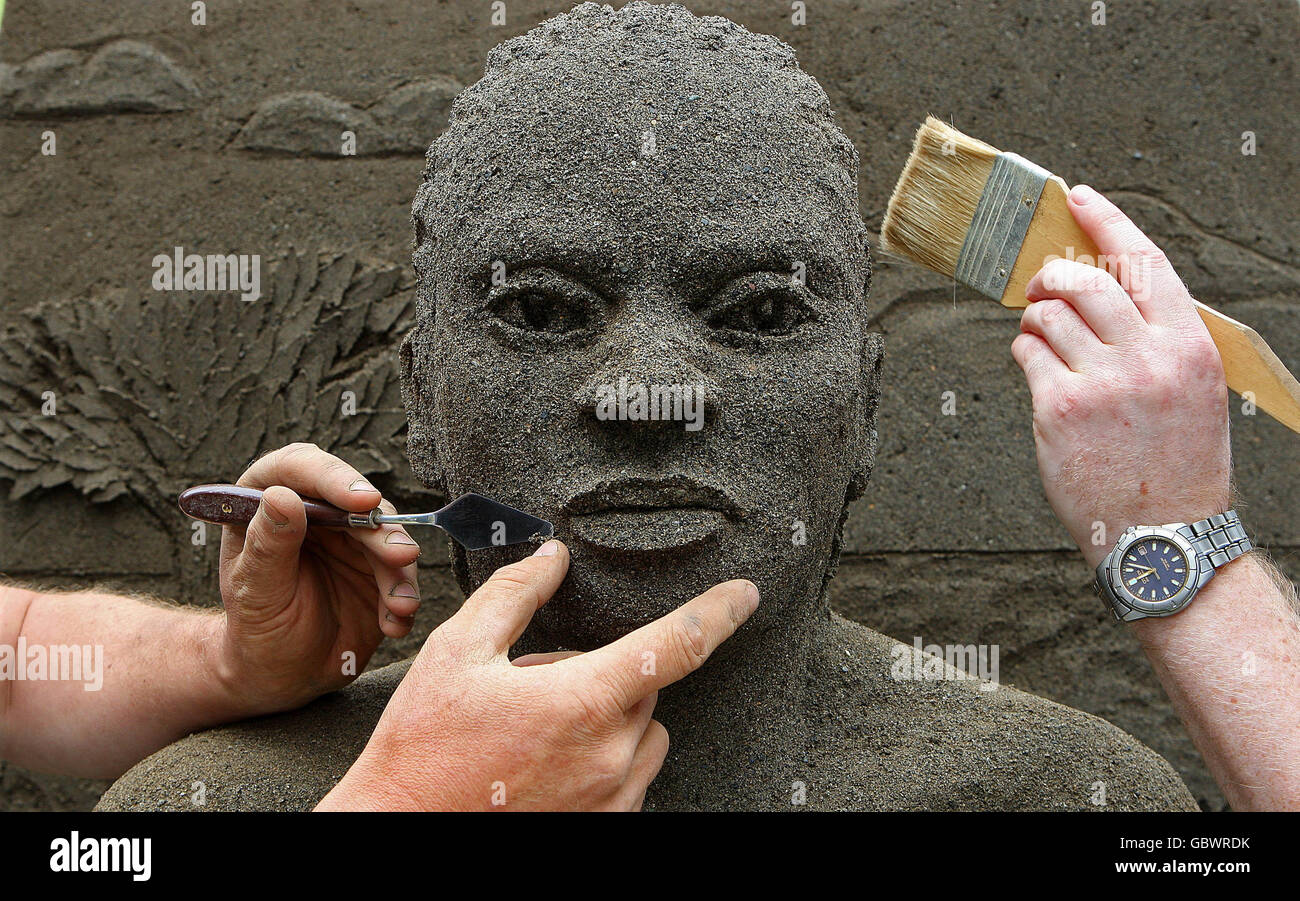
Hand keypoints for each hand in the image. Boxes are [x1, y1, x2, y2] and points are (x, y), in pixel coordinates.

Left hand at [213, 443, 421, 714]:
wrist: (284, 675)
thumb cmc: (256, 630)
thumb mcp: (254, 593)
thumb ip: (268, 547)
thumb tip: (281, 497)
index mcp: (268, 503)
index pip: (299, 469)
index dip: (333, 478)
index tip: (361, 501)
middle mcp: (314, 513)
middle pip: (356, 501)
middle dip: (382, 530)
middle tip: (400, 555)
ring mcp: (350, 540)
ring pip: (387, 535)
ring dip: (399, 569)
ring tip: (399, 605)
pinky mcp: (378, 569)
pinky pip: (401, 573)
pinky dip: (403, 597)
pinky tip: (394, 623)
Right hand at [316, 540, 758, 810]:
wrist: (399, 830)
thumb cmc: (422, 749)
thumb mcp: (457, 652)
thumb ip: (514, 595)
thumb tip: (553, 557)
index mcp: (583, 702)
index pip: (676, 644)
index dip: (718, 612)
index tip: (743, 595)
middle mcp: (611, 756)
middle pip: (646, 690)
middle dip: (604, 675)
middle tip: (537, 688)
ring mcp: (611, 801)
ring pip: (643, 737)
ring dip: (609, 721)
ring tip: (538, 732)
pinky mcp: (604, 829)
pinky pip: (628, 781)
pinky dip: (602, 761)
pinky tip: (544, 766)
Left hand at [1011, 185, 1231, 567]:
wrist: (1164, 536)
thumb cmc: (1176, 464)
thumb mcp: (1192, 389)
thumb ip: (1156, 339)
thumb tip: (1106, 292)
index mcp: (1188, 345)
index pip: (1144, 261)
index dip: (1107, 222)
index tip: (1080, 199)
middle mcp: (1147, 356)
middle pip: (1085, 280)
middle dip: (1053, 273)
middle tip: (1042, 283)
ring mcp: (1100, 382)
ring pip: (1048, 314)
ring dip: (1035, 317)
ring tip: (1041, 336)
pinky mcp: (1058, 409)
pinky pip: (1026, 353)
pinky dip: (1024, 351)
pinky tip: (1035, 367)